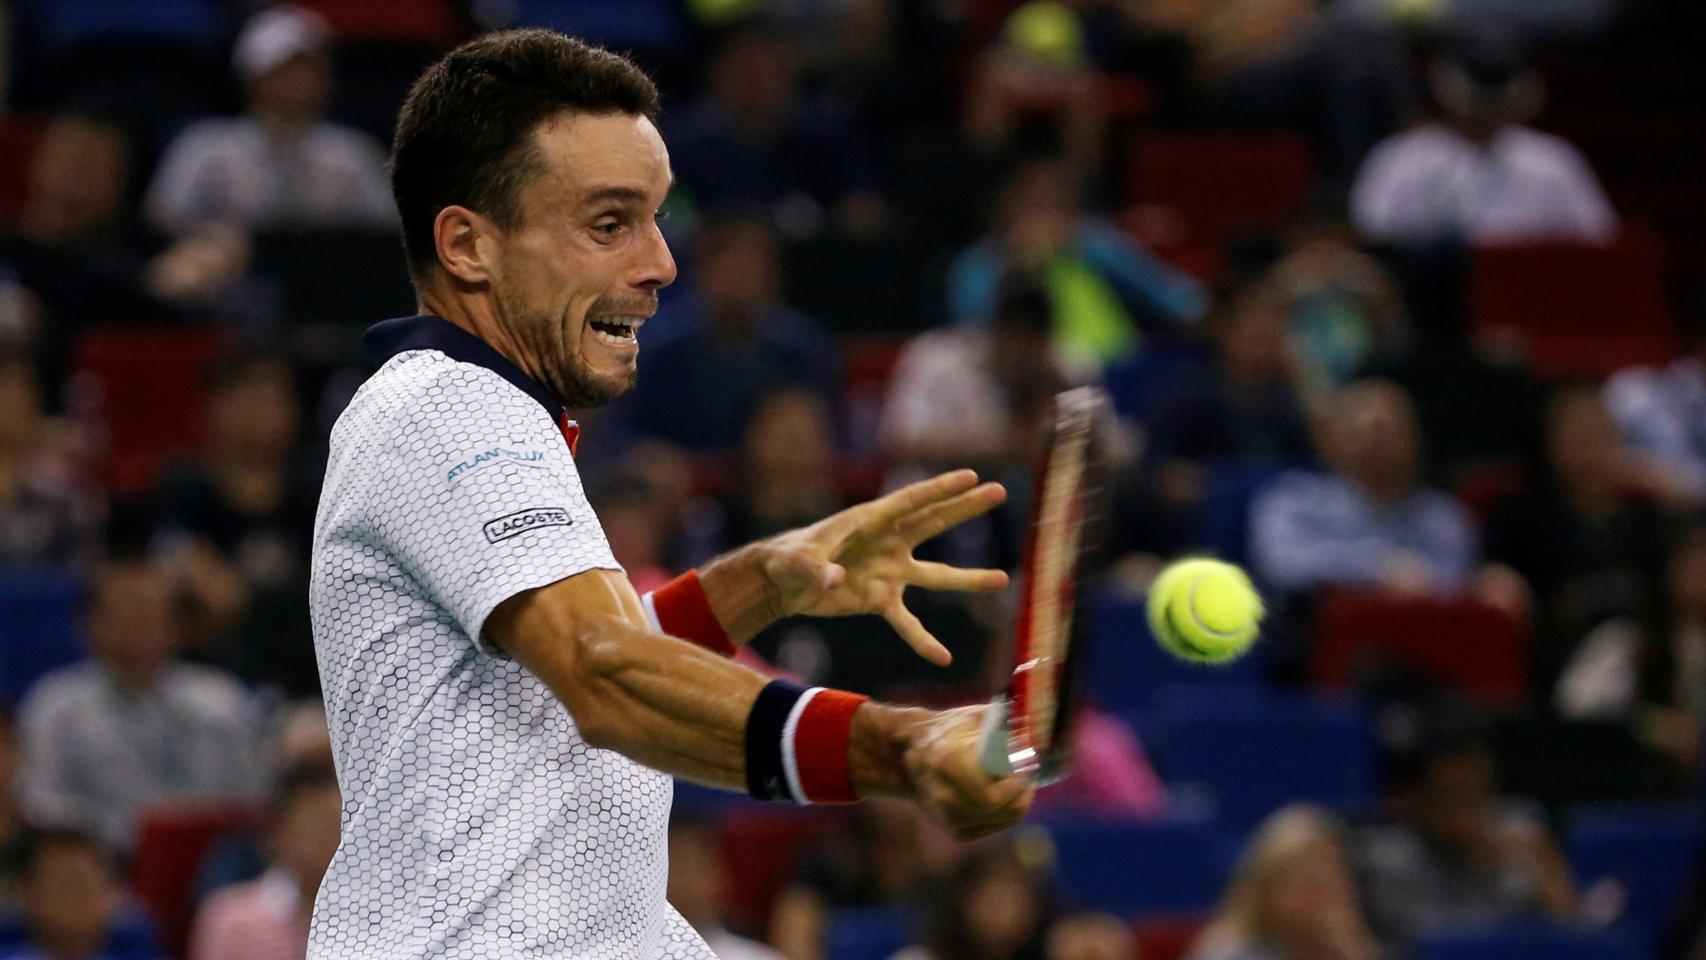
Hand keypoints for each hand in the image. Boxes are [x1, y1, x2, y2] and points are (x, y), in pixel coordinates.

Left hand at [752, 470, 1009, 663]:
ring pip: (935, 574)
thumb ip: (815, 568)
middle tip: (999, 491)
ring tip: (1002, 580)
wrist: (782, 584)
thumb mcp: (795, 562)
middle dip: (965, 507)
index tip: (970, 476)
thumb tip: (838, 579)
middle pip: (933, 522)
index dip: (940, 489)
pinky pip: (907, 622)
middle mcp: (886, 542)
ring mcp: (888, 570)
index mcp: (867, 521)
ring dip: (967, 579)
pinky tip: (943, 658)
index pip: (909, 501)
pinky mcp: (880, 599)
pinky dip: (923, 640)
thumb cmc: (787, 560)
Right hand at [902, 705, 1033, 840]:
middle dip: (1023, 791)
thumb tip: (1039, 730)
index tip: (1028, 762)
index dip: (1017, 783)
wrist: (909, 756)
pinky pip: (996, 825)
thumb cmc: (948, 730)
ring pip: (1004, 818)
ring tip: (1021, 779)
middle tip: (1029, 771)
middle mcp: (945, 797)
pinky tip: (1007, 793)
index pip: (992, 794)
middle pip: (1002, 809)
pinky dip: (1007, 810)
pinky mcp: (956, 830)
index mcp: (948, 763)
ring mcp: (949, 817)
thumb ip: (1006, 721)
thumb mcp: (975, 718)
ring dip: (1019, 799)